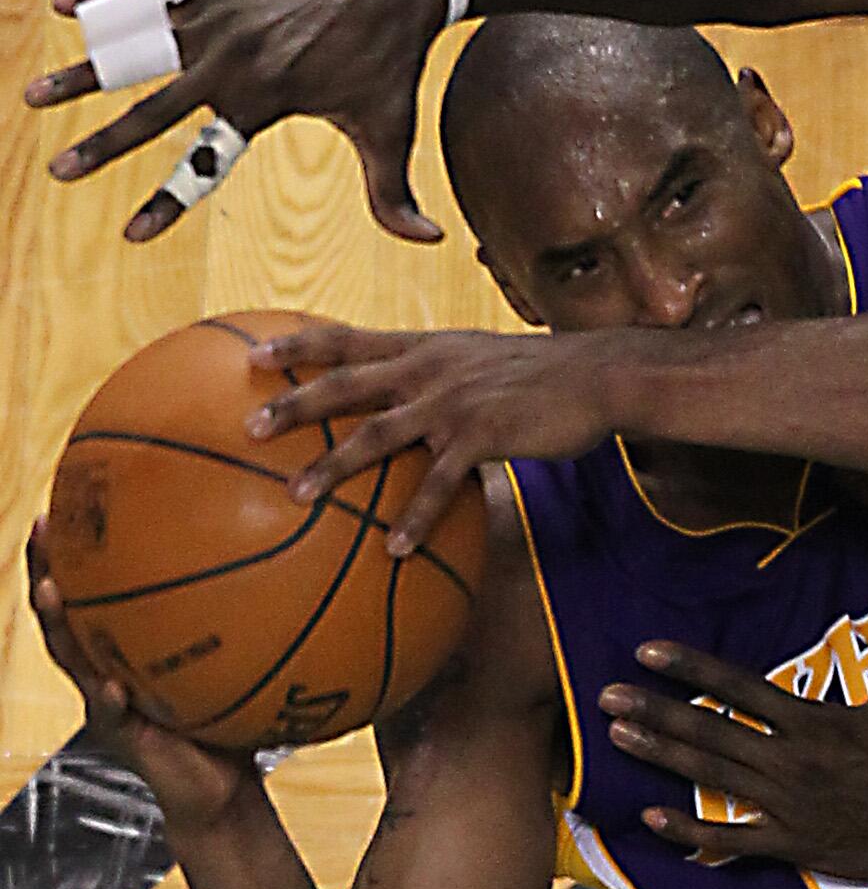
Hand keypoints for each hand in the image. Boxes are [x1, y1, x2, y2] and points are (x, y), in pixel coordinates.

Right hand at [24, 0, 449, 243]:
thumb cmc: (392, 63)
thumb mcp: (392, 131)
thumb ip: (396, 194)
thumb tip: (432, 243)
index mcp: (262, 100)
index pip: (205, 162)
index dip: (168, 201)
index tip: (133, 233)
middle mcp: (231, 60)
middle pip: (151, 109)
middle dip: (102, 143)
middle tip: (58, 170)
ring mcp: (219, 20)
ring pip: (136, 48)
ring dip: (84, 70)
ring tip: (34, 93)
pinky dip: (110, 1)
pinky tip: (65, 7)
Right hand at [25, 518, 258, 835]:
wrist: (224, 789)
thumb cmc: (237, 718)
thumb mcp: (248, 659)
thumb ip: (262, 615)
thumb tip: (311, 553)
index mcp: (130, 646)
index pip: (97, 587)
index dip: (80, 548)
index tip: (76, 497)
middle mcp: (108, 667)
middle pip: (65, 611)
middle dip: (48, 569)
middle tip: (44, 526)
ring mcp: (107, 704)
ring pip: (71, 657)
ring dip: (59, 624)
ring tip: (52, 590)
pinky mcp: (125, 739)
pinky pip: (111, 714)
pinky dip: (109, 698)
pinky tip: (110, 684)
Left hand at [247, 324, 619, 552]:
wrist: (598, 374)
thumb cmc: (544, 373)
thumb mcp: (482, 361)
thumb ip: (442, 376)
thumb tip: (412, 404)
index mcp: (425, 348)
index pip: (348, 338)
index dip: (298, 345)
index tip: (252, 354)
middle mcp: (429, 369)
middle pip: (346, 384)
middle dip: (293, 404)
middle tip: (248, 426)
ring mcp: (453, 402)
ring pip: (377, 434)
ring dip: (333, 465)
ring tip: (296, 496)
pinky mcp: (482, 435)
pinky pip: (438, 483)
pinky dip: (414, 517)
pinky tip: (395, 549)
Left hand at [601, 542, 867, 887]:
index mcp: (817, 722)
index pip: (739, 688)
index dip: (690, 668)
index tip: (646, 651)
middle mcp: (793, 765)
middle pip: (710, 734)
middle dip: (654, 714)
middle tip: (605, 698)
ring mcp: (790, 811)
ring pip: (711, 781)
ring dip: (662, 758)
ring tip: (617, 738)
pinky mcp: (796, 847)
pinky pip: (733, 841)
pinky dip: (690, 832)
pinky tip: (652, 819)